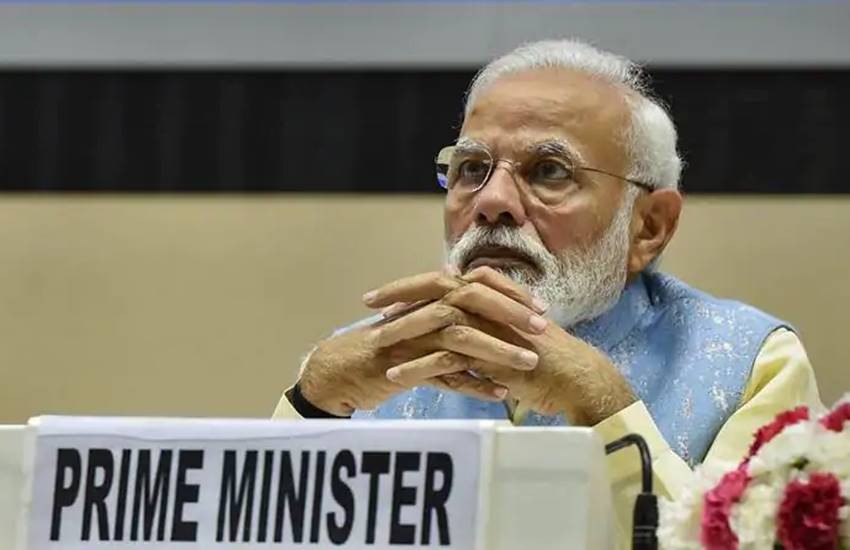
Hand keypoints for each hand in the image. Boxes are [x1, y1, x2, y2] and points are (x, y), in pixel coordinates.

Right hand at [296, 268, 544, 415]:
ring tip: (529, 363)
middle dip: (510, 313)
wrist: (342, 369)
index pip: (476, 281)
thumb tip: (493, 316)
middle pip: (472, 301)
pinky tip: (499, 393)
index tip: (540, 307)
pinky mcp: (403, 365)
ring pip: (462, 337)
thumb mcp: (422, 325)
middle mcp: (422, 310)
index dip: (509, 291)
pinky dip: (474, 383)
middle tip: (542, 328)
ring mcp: (412, 337)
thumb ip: (452, 316)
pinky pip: (444, 374)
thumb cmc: (387, 348)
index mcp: (430, 297)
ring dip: (499, 350)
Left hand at [366, 267, 635, 424]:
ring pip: (436, 322)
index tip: (385, 293)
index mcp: (491, 295)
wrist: (575, 377)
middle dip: (399, 294)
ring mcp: (489, 328)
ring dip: (402, 332)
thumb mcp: (512, 329)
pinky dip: (416, 367)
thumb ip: (488, 314)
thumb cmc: (546, 356)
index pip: (444, 279)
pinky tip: (393, 376)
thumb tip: (462, 304)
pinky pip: (445, 359)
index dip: (412, 284)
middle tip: (368, 302)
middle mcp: (488, 305)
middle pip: (436, 289)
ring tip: (373, 342)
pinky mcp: (489, 356)